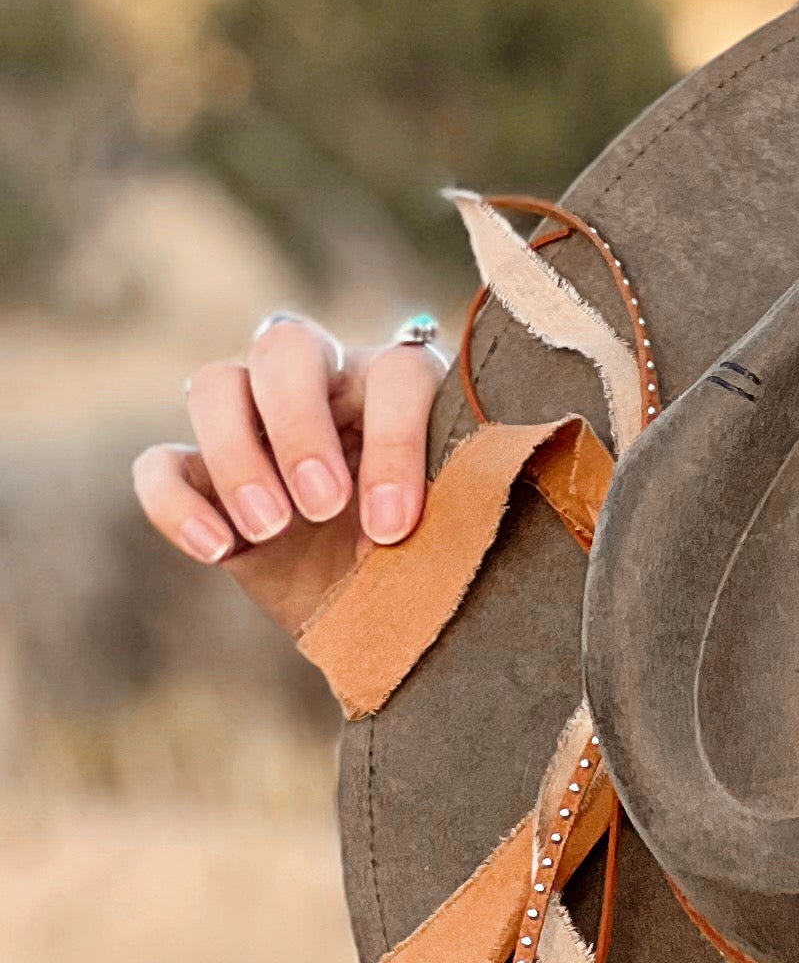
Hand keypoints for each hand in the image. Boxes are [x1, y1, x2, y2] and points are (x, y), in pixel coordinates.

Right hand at [131, 313, 446, 641]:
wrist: (389, 617)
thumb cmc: (438, 560)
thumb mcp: (460, 531)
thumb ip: (465, 498)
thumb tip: (474, 495)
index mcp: (399, 385)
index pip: (395, 373)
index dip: (393, 442)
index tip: (395, 525)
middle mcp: (324, 384)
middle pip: (285, 345)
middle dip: (299, 424)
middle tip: (322, 505)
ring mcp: (253, 423)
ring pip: (214, 385)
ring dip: (236, 455)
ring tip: (271, 529)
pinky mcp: (201, 478)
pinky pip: (160, 462)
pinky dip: (176, 502)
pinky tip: (217, 550)